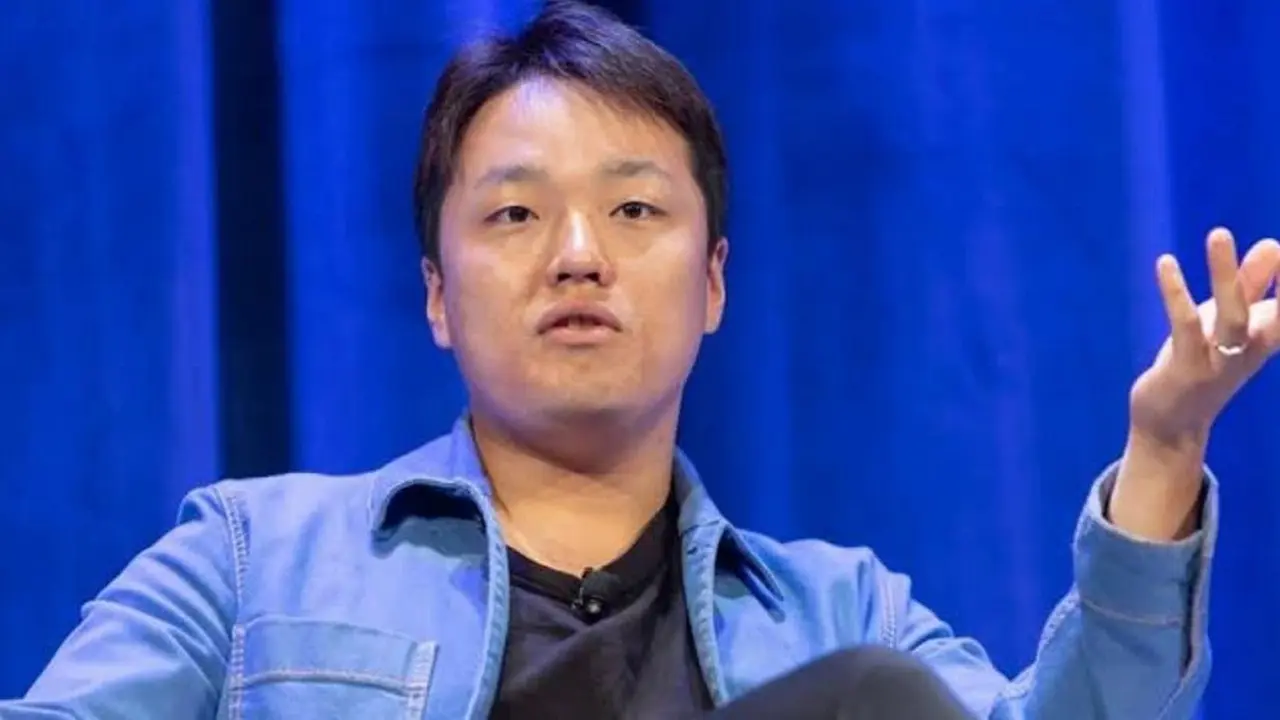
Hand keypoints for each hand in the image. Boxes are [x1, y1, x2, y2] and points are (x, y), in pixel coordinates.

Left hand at [1112, 228, 1279, 540]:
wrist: (1171, 426)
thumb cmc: (1202, 366)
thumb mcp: (1227, 323)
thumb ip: (1250, 285)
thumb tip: (1272, 244)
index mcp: (1264, 338)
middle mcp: (1248, 351)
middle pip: (1271, 311)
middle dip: (1267, 275)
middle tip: (1275, 240)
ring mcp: (1219, 362)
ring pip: (1231, 316)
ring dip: (1226, 275)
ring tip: (1220, 233)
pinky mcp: (1186, 369)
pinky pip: (1185, 326)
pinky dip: (1176, 293)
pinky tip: (1165, 263)